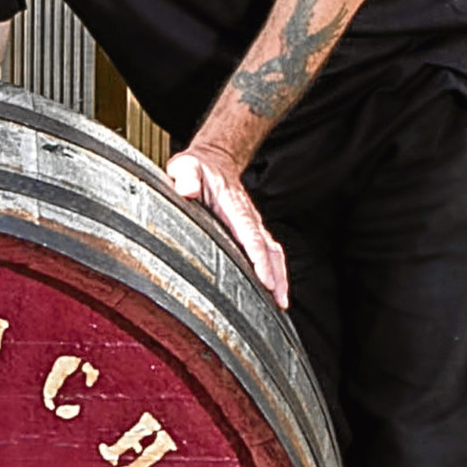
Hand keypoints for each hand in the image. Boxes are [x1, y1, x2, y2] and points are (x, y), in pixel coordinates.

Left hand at [166, 143, 288, 308]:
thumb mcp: (186, 167)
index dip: (258, 258)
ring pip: (273, 253)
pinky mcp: (252, 231)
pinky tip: (274, 291)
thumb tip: (187, 190)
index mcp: (233, 205)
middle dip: (275, 275)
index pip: (249, 234)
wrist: (214, 162)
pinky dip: (276, 272)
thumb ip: (186, 176)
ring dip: (279, 277)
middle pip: (268, 248)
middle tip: (279, 301)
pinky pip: (269, 253)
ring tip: (281, 304)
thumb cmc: (198, 168)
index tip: (265, 278)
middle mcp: (248, 217)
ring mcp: (252, 225)